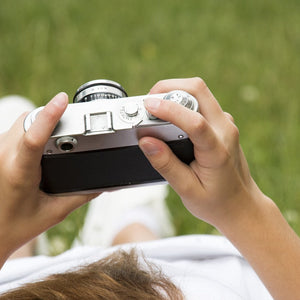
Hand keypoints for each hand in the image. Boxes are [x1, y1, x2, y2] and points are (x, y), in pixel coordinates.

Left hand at [0, 93, 97, 263]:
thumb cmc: (17, 226)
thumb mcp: (55, 212)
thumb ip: (82, 196)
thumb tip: (103, 184)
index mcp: (19, 172)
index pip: (34, 137)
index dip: (49, 115)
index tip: (62, 99)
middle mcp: (3, 157)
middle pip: (28, 120)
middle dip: (51, 118)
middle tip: (71, 129)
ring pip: (21, 122)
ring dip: (41, 123)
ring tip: (58, 140)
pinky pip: (16, 130)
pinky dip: (32, 130)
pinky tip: (42, 147)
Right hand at [139, 78, 264, 228]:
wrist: (241, 205)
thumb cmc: (216, 202)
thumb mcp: (187, 190)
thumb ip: (166, 164)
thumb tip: (146, 141)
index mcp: (217, 150)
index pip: (194, 121)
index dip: (169, 109)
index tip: (147, 106)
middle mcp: (225, 130)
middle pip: (198, 90)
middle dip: (168, 87)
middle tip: (148, 102)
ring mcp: (225, 123)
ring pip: (199, 92)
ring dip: (174, 92)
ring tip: (155, 109)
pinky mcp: (221, 123)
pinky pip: (200, 101)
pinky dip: (181, 100)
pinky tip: (169, 116)